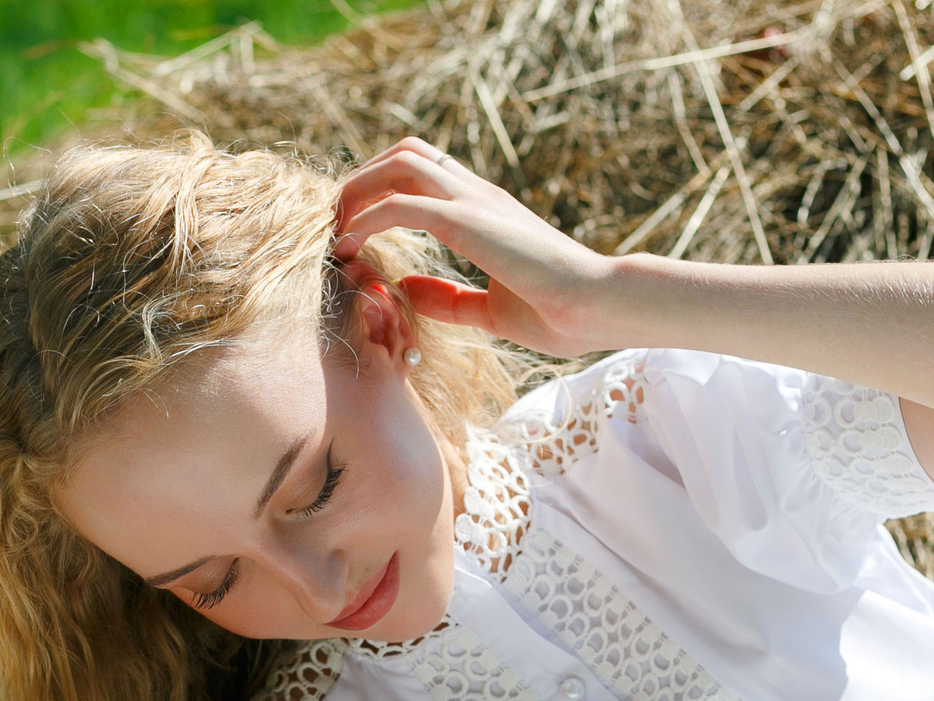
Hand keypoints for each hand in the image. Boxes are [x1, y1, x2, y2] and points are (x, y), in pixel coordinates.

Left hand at [334, 139, 620, 359]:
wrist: (598, 308)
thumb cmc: (558, 314)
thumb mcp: (489, 311)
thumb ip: (448, 300)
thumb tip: (406, 289)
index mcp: (483, 210)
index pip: (423, 169)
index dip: (381, 188)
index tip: (354, 228)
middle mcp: (476, 196)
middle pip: (404, 153)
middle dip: (360, 181)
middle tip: (335, 224)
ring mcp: (474, 203)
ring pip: (399, 163)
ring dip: (357, 191)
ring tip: (336, 231)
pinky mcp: (470, 222)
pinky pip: (403, 203)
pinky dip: (367, 219)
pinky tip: (350, 248)